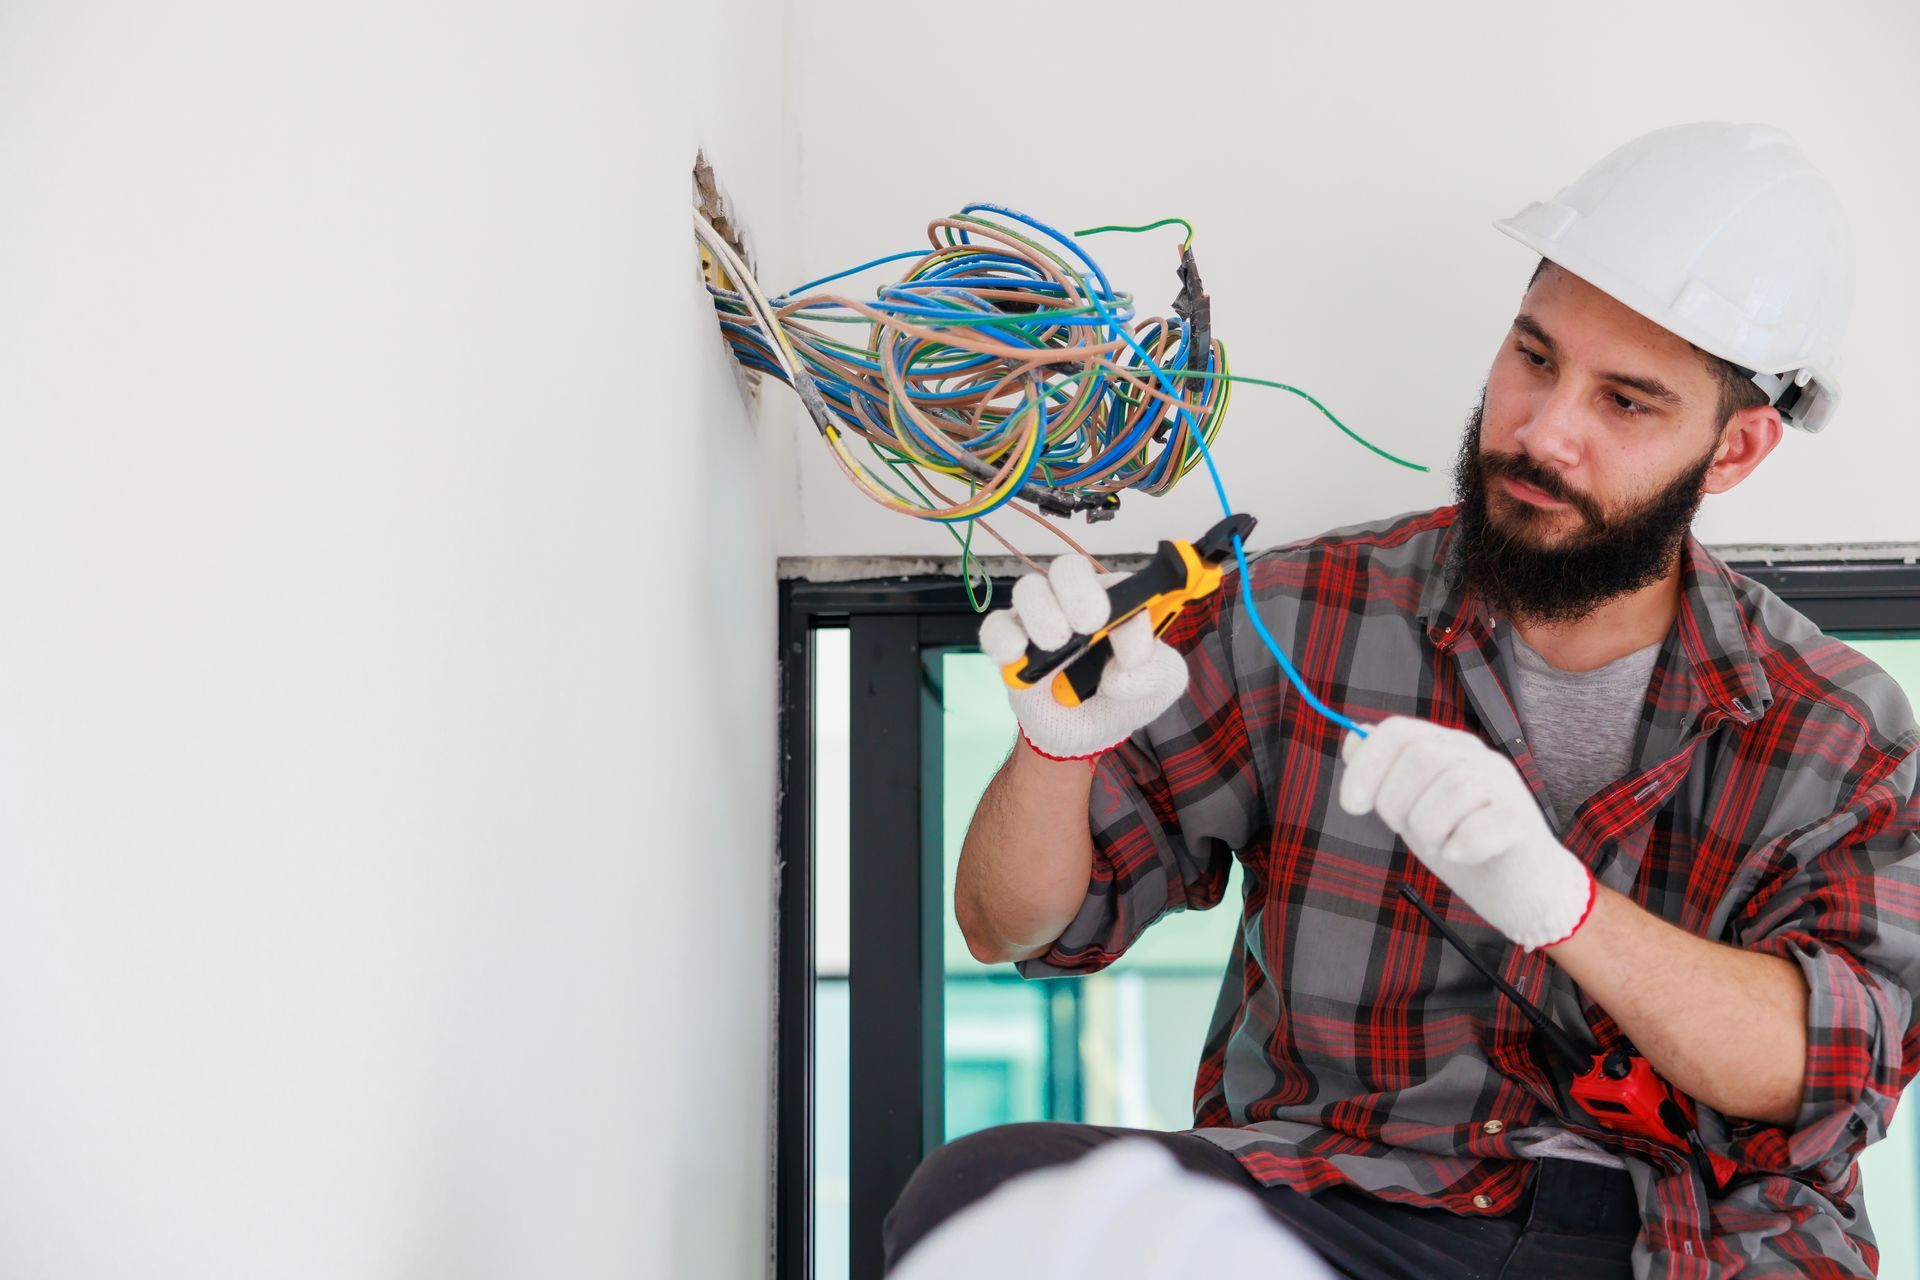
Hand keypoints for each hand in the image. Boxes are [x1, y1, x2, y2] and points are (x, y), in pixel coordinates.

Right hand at [978, 555, 1188, 760]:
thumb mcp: (1161, 684)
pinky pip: (996, 627)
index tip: (1127, 644)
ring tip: (1055, 645)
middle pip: (1067, 568)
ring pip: (1028, 589)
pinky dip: (1003, 638)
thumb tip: (1121, 670)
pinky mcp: (1010, 644)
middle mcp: (1076, 602)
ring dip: (1042, 614)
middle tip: (1088, 625)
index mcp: (1118, 602)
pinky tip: (1015, 656)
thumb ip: (1155, 670)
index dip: (1123, 604)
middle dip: (1077, 592)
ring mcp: (1040, 620)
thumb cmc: (1125, 694)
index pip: (1119, 582)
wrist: (1086, 733)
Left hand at [1337, 716, 1594, 949]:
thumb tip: (1352, 742)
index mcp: (1445, 747)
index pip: (1397, 731)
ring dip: (1430, 827)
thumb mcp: (1413, 807)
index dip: (1366, 766)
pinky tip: (1459, 854)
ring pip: (1451, 787)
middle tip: (1411, 830)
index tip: (1352, 805)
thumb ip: (1385, 776)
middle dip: (1397, 803)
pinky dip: (1461, 845)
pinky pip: (1482, 824)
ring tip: (1440, 843)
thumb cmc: (1463, 844)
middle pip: (1420, 757)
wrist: (1522, 888)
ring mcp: (1504, 786)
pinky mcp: (1521, 822)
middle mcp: (1476, 757)